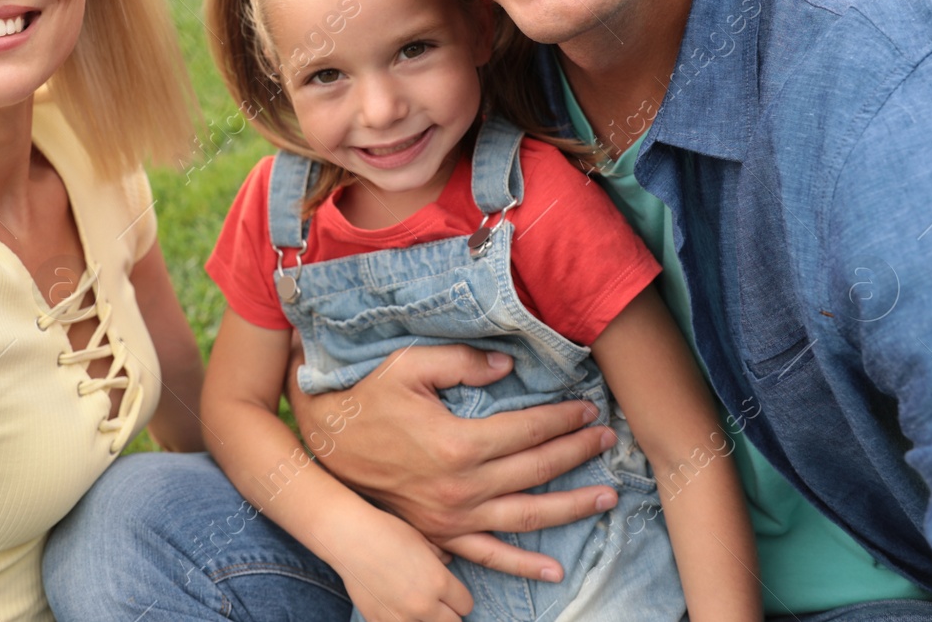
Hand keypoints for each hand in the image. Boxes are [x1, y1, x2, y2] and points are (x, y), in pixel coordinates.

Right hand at [288, 340, 618, 578]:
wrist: (323, 443)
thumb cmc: (365, 398)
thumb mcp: (407, 366)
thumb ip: (461, 362)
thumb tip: (507, 367)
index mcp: (457, 443)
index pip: (527, 430)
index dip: (562, 419)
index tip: (587, 409)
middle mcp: (461, 487)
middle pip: (535, 470)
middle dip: (577, 453)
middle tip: (608, 440)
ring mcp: (451, 517)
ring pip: (525, 515)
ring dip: (570, 507)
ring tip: (606, 497)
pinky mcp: (439, 535)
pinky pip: (487, 556)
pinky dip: (521, 565)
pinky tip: (554, 569)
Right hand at [320, 505, 472, 621]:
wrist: (349, 537)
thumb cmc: (386, 531)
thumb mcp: (421, 539)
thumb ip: (441, 556)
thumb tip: (447, 563)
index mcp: (439, 582)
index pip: (465, 605)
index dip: (459, 598)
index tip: (452, 593)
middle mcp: (424, 605)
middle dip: (447, 612)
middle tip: (436, 601)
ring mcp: (400, 617)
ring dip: (426, 620)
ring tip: (416, 605)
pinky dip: (401, 621)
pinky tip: (396, 608)